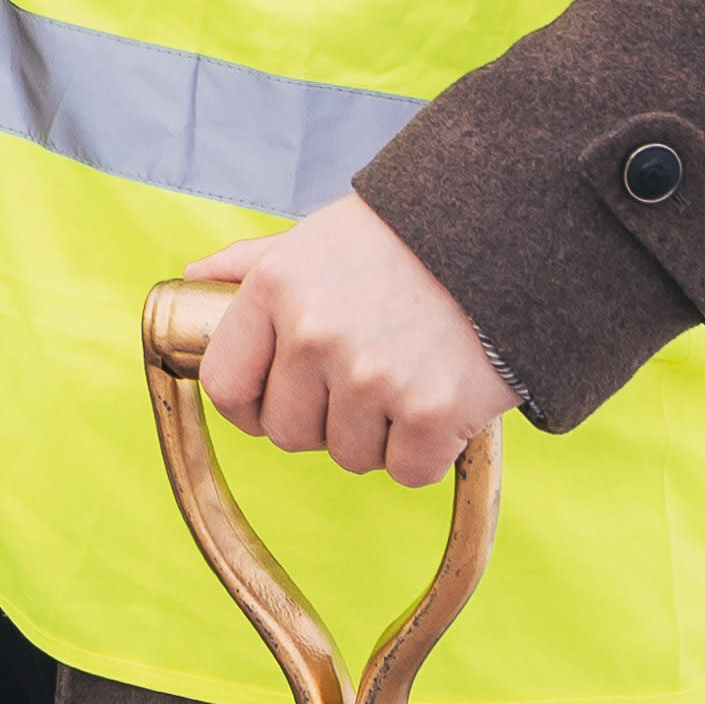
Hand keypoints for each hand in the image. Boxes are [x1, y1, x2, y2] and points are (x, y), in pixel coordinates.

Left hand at [180, 197, 514, 487]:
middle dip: (321, 419)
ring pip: (348, 456)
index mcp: (276, 289)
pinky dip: (426, 453)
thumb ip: (253, 264)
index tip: (272, 405)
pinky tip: (441, 404)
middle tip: (362, 382)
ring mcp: (372, 377)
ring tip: (408, 379)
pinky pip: (407, 471)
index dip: (248, 406)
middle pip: (288, 432)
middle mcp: (314, 335)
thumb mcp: (319, 235)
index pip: (226, 385)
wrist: (511, 232)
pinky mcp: (432, 414)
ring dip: (377, 435)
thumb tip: (193, 279)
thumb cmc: (408, 236)